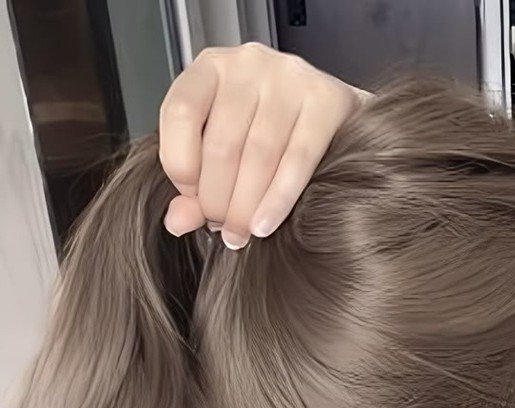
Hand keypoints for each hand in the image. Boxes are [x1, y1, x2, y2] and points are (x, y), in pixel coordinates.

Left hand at [158, 43, 368, 247]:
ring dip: (245, 206)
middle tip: (223, 228)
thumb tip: (177, 222)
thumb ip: (194, 185)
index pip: (181, 113)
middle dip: (217, 200)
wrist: (334, 119)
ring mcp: (290, 78)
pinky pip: (297, 161)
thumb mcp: (221, 150)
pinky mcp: (327, 100)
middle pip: (222, 145)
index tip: (192, 198)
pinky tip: (265, 224)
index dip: (181, 167)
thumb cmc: (269, 133)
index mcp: (211, 68)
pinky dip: (277, 200)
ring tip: (241, 233)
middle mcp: (248, 64)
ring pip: (259, 156)